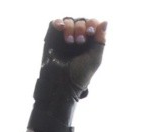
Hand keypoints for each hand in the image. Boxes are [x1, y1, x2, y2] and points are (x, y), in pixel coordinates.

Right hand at [28, 16, 107, 131]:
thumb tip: (105, 22)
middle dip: (81, 28)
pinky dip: (59, 23)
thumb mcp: (94, 60)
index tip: (91, 32)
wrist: (62, 84)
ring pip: (69, 20)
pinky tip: (61, 29)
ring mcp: (65, 37)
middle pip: (81, 21)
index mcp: (90, 43)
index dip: (92, 24)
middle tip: (79, 40)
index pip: (92, 25)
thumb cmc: (79, 76)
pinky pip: (56, 23)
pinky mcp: (53, 37)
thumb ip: (101, 42)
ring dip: (71, 27)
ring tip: (70, 41)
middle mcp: (78, 38)